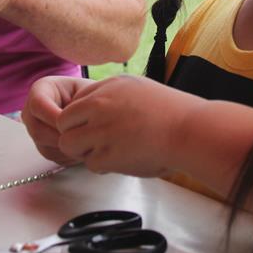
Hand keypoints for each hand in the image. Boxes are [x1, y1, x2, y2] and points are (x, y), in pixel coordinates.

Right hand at [21, 76, 94, 164]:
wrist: (95, 108)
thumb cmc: (91, 95)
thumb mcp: (87, 92)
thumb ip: (78, 104)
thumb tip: (69, 126)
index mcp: (40, 90)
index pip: (37, 105)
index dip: (54, 117)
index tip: (75, 121)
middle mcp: (32, 111)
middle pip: (37, 130)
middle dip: (62, 136)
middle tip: (84, 136)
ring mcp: (35, 130)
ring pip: (44, 146)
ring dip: (67, 147)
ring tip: (87, 141)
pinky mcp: (43, 146)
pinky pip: (51, 156)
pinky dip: (68, 155)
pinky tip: (83, 147)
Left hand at [55, 75, 193, 176]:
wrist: (189, 130)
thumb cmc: (170, 111)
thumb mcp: (136, 88)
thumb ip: (111, 96)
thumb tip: (90, 106)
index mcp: (107, 87)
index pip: (73, 104)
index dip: (81, 120)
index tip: (96, 127)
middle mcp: (100, 106)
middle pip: (63, 124)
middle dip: (75, 135)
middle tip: (95, 142)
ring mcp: (102, 130)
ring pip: (69, 145)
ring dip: (84, 151)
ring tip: (107, 151)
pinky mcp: (108, 154)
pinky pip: (90, 163)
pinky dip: (103, 165)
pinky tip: (122, 159)